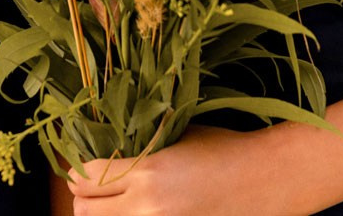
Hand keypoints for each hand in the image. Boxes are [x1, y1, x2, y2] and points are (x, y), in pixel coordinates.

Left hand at [65, 128, 269, 215]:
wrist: (265, 180)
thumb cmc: (224, 149)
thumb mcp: (178, 135)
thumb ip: (140, 146)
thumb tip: (106, 145)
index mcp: (147, 171)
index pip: (85, 177)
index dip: (77, 169)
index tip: (82, 163)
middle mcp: (147, 206)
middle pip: (84, 210)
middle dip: (83, 196)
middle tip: (92, 185)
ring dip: (102, 213)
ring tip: (113, 201)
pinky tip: (136, 209)